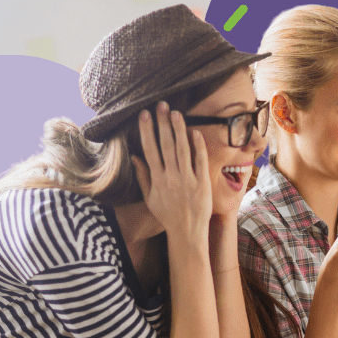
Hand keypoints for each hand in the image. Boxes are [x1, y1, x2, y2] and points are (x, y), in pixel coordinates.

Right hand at [131, 101, 211, 243]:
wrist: (187, 232)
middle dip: (162, 123)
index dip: (146, 131)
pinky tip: (194, 131)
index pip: (150, 149)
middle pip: (165, 145)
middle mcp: (171, 177)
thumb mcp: (150, 198)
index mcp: (157, 180)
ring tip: (176, 113)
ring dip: (178, 129)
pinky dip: (197, 146)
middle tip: (161, 105)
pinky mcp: (202, 183)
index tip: (144, 115)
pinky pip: (199, 161)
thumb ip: (143, 177)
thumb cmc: (167, 215)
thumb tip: (134, 157)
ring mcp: (187, 179)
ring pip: (182, 149)